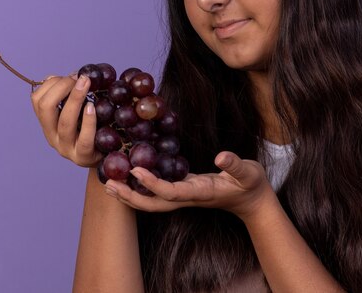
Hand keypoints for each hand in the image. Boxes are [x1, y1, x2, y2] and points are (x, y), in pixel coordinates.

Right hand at [30, 74, 102, 166]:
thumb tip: (72, 76)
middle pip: (46, 108)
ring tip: (86, 85)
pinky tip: (92, 107)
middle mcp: (52, 136)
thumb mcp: (78, 111)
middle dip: (62, 87)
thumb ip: (71, 96)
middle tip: (80, 79)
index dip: (52, 83)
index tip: (71, 76)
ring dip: (75, 99)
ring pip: (65, 122)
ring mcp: (66, 148)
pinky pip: (84, 138)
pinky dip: (88, 120)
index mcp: (47, 123)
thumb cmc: (92, 128)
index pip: (37, 100)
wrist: (104, 156)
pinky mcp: (82, 156)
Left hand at [104, 151, 274, 219]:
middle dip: (131, 197)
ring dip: (131, 195)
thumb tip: (221, 156)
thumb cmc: (251, 185)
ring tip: (109, 184)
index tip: (136, 171)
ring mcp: (185, 196)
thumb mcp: (248, 172)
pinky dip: (142, 186)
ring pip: (153, 201)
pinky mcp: (185, 190)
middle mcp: (189, 197)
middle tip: (108, 185)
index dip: (153, 184)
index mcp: (201, 193)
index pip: (172, 193)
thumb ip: (235, 165)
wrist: (252, 201)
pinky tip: (130, 175)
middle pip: (154, 204)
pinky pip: (159, 191)